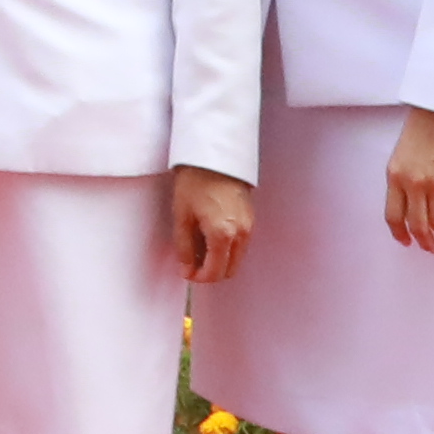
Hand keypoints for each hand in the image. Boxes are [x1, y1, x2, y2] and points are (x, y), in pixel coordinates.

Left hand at [168, 167, 257, 284]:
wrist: (214, 155)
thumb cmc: (195, 180)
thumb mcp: (182, 215)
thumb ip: (184, 247)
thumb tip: (186, 269)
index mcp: (223, 234)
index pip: (215, 272)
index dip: (199, 278)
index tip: (187, 273)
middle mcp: (241, 234)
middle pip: (230, 270)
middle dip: (211, 272)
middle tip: (192, 263)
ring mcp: (249, 226)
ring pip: (236, 258)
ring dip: (219, 260)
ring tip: (198, 247)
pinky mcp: (251, 218)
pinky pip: (241, 244)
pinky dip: (227, 248)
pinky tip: (210, 236)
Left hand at [383, 108, 433, 254]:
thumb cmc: (420, 130)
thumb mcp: (401, 157)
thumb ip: (405, 181)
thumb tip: (415, 207)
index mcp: (394, 177)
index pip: (393, 215)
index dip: (400, 233)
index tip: (407, 242)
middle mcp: (413, 183)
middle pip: (417, 224)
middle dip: (425, 241)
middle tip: (432, 248)